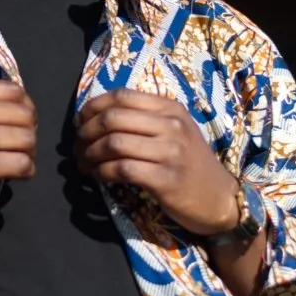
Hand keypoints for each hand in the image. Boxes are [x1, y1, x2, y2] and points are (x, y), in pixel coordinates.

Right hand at [0, 80, 35, 229]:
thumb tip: (16, 111)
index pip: (16, 91)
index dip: (25, 110)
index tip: (17, 126)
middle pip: (27, 115)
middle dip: (29, 133)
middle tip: (19, 149)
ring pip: (28, 139)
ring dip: (28, 154)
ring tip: (16, 163)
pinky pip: (22, 164)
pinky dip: (25, 172)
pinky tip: (14, 176)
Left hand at [75, 90, 239, 236]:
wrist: (220, 199)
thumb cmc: (191, 164)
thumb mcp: (175, 132)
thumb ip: (145, 119)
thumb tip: (98, 117)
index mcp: (170, 108)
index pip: (122, 96)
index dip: (93, 107)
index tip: (79, 122)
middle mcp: (171, 125)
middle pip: (113, 118)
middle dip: (85, 132)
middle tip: (75, 147)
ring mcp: (170, 152)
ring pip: (114, 143)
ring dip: (90, 154)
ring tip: (83, 164)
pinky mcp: (166, 179)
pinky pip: (122, 169)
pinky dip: (102, 172)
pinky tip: (99, 177)